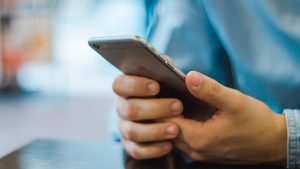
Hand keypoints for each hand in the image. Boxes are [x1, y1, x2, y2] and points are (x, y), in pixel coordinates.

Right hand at [113, 75, 183, 158]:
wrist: (172, 113)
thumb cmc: (168, 90)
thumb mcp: (166, 76)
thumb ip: (165, 67)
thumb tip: (167, 63)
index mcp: (126, 88)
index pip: (120, 84)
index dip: (136, 85)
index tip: (156, 86)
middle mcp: (122, 107)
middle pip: (129, 109)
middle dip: (155, 108)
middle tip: (178, 106)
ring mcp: (125, 127)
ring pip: (132, 131)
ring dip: (155, 130)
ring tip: (176, 129)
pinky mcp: (131, 145)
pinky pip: (137, 150)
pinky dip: (153, 149)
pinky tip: (169, 145)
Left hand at [167, 71, 286, 164]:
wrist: (274, 142)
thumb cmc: (256, 123)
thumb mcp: (234, 101)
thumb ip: (209, 89)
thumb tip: (188, 76)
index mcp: (198, 138)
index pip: (166, 121)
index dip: (160, 104)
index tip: (157, 89)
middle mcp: (195, 149)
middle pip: (167, 129)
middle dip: (161, 111)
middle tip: (160, 92)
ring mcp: (200, 153)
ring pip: (174, 135)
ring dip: (170, 119)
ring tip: (169, 99)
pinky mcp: (206, 151)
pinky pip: (185, 139)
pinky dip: (180, 125)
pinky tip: (184, 112)